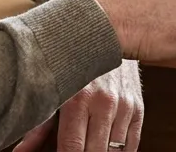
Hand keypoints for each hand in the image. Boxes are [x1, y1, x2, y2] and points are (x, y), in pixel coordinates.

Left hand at [14, 60, 143, 151]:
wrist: (109, 34)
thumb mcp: (53, 92)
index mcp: (78, 99)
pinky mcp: (138, 108)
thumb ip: (37, 128)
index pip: (72, 148)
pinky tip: (105, 146)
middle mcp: (105, 103)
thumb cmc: (73, 65)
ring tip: (88, 144)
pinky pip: (132, 144)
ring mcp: (124, 106)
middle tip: (74, 148)